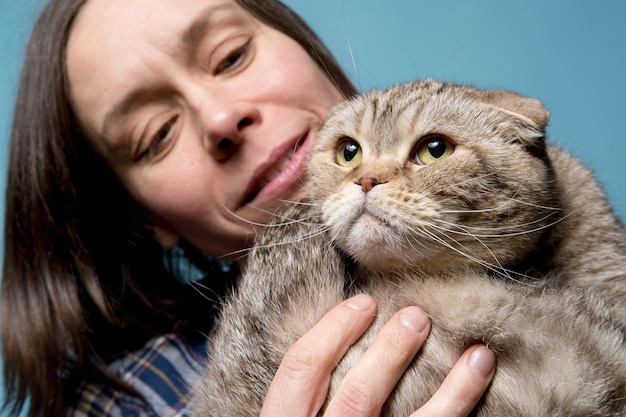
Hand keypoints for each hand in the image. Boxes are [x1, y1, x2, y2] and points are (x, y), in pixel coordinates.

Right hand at [260, 294, 495, 416]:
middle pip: (359, 394)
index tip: (363, 303)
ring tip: (478, 355)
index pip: (302, 371)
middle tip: (418, 317)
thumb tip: (345, 343)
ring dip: (453, 389)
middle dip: (391, 350)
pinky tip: (482, 398)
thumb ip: (310, 400)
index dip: (333, 330)